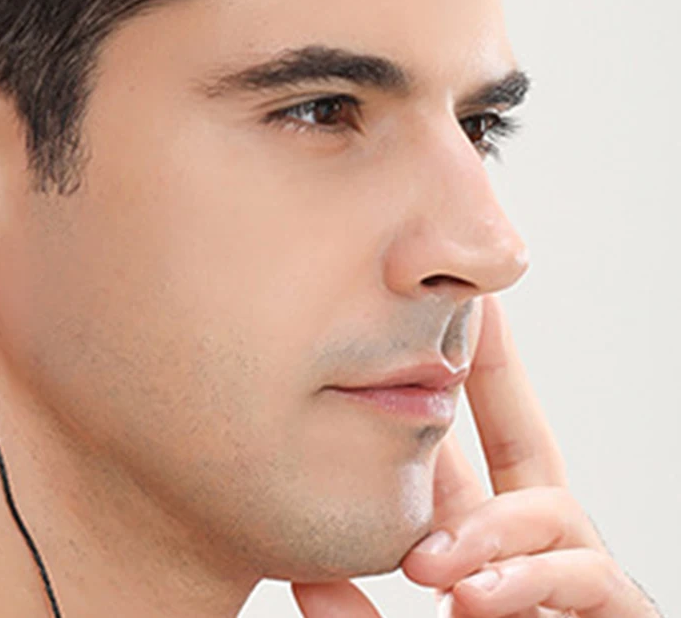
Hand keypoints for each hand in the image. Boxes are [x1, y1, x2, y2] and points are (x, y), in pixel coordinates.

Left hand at [292, 294, 664, 616]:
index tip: (420, 322)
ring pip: (554, 509)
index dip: (445, 387)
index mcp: (469, 549)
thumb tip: (309, 577)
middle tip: (472, 306)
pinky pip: (586, 580)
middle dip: (495, 372)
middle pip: (520, 438)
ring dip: (492, 528)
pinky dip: (529, 580)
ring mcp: (571, 589)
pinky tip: (472, 594)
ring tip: (431, 567)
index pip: (457, 453)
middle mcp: (523, 556)